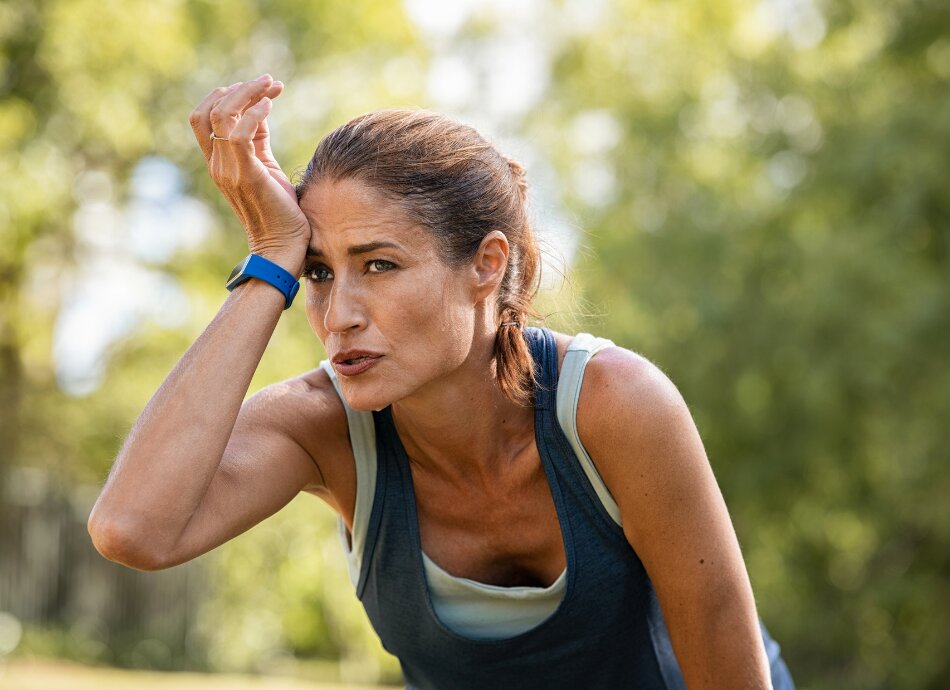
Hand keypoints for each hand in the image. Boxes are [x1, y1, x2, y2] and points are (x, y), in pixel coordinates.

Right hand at [189, 75, 308, 273]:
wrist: (282, 248)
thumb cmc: (280, 212)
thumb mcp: (266, 167)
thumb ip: (257, 141)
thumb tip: (260, 109)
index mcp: (219, 163)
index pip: (204, 118)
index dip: (227, 95)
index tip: (260, 88)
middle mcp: (218, 165)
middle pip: (207, 110)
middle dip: (238, 88)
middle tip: (268, 81)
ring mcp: (228, 170)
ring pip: (221, 115)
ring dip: (247, 93)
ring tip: (272, 85)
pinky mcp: (247, 176)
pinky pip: (239, 135)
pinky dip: (254, 114)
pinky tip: (270, 106)